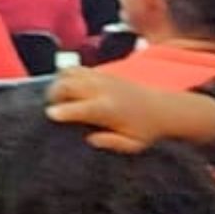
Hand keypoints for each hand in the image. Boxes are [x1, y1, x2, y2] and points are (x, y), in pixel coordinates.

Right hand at [45, 67, 214, 152]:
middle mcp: (102, 90)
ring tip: (59, 97)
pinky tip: (69, 89)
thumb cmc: (145, 129)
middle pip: (67, 85)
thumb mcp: (132, 144)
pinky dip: (66, 76)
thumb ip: (111, 143)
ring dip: (58, 83)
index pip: (78, 107)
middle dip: (53, 95)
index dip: (61, 111)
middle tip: (52, 107)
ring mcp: (101, 78)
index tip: (50, 115)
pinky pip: (76, 68)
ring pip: (69, 73)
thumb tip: (90, 139)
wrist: (163, 108)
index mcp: (108, 109)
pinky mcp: (102, 72)